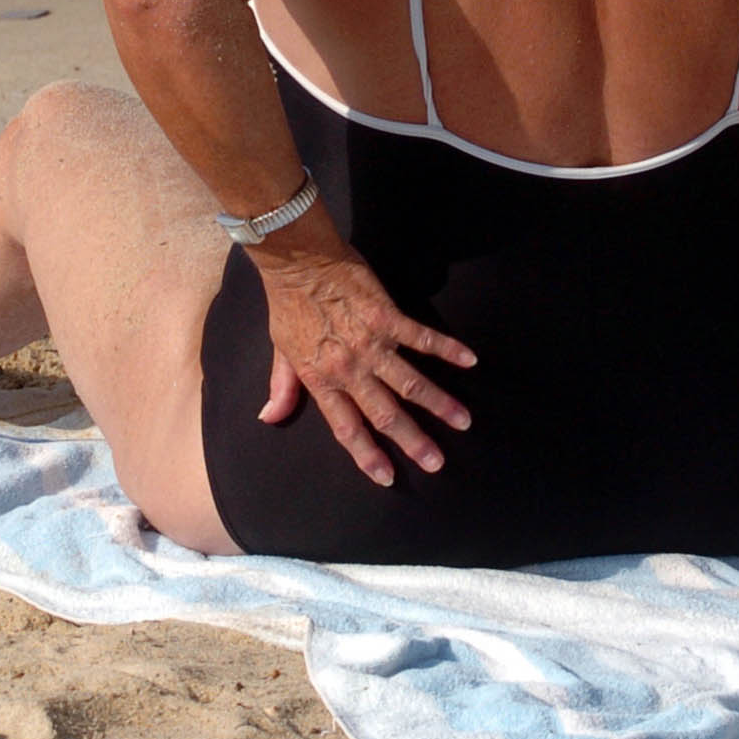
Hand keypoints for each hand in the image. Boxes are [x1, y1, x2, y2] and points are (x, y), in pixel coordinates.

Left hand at [251, 245, 474, 486]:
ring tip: (463, 421)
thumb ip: (282, 388)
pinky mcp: (387, 316)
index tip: (388, 477)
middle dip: (413, 441)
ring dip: (439, 403)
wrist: (297, 261)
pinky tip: (469, 360)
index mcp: (322, 380)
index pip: (347, 428)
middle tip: (437, 462)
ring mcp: (371, 343)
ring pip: (410, 382)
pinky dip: (446, 349)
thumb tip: (269, 418)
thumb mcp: (280, 351)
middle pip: (385, 414)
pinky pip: (421, 338)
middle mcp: (349, 369)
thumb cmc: (288, 305)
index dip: (367, 455)